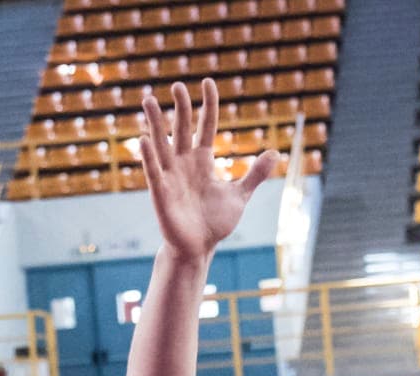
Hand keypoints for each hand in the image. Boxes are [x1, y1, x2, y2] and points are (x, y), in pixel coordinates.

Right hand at [138, 79, 277, 261]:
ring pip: (162, 143)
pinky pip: (154, 171)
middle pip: (181, 128)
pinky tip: (145, 138)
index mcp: (203, 161)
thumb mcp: (239, 196)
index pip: (206, 126)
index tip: (208, 82)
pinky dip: (149, 156)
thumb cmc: (215, 223)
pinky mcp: (161, 193)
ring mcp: (171, 176)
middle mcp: (185, 163)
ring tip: (148, 99)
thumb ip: (255, 174)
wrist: (199, 249)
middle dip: (180, 107)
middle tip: (176, 85)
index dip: (208, 105)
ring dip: (155, 122)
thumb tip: (274, 153)